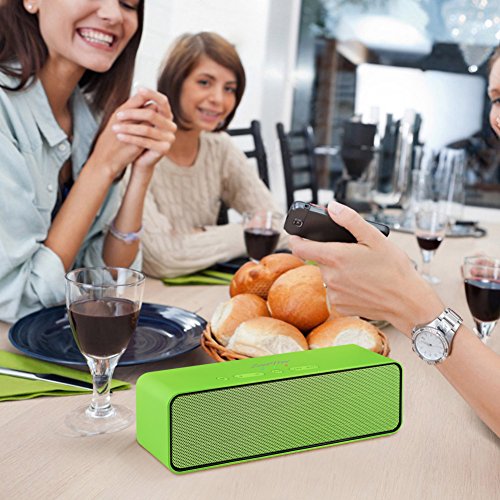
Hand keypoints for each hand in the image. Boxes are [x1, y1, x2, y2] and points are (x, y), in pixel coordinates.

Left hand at [113, 87, 176, 171]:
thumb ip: (142, 106)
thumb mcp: (139, 120)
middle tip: (118, 115)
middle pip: (152, 115)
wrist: (141, 159)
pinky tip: (119, 136)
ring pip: (146, 129)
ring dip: (128, 127)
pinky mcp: (164, 149)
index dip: (152, 94)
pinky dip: (130, 138)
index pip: (163, 101)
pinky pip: (145, 141)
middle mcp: (171, 126)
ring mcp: (169, 138)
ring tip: (114, 128)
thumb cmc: (139, 137)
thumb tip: (138, 88)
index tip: (138, 89)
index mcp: (167, 116)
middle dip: (132, 114)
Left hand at [289, 201, 442, 335]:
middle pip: (318, 260)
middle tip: (352, 254)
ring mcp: (333, 294)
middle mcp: (330, 277)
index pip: (299, 247)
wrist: (407, 302)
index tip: (297, 235)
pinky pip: (335, 292)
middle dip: (331, 254)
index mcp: (336, 257)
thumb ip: (350, 220)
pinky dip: (344, 287)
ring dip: (337, 271)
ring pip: (328, 276)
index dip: (296, 239)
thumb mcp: (375, 238)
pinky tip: (360, 285)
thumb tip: (332, 207)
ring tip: (360, 270)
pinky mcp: (339, 306)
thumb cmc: (394, 269)